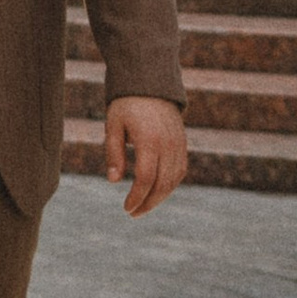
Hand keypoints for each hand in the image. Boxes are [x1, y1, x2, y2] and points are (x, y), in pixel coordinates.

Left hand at [102, 95, 185, 214]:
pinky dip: (170, 185)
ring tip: (143, 206)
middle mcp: (168, 145)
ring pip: (173, 180)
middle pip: (162, 184)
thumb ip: (114, 153)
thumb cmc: (127, 105)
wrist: (152, 84)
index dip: (136, 197)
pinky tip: (157, 192)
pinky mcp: (183, 144)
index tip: (126, 208)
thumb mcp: (114, 125)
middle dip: (148, 203)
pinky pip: (180, 171)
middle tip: (133, 213)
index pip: (145, 178)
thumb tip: (114, 181)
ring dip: (159, 197)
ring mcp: (178, 145)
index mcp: (150, 140)